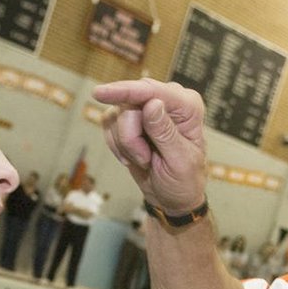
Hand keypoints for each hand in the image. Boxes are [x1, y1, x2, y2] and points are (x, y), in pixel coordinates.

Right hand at [93, 79, 207, 214]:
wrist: (172, 197)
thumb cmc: (184, 180)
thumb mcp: (180, 161)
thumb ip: (165, 132)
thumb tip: (152, 103)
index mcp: (187, 105)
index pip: (152, 92)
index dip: (125, 91)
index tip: (100, 94)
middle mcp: (167, 99)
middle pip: (129, 104)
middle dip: (130, 136)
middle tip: (146, 159)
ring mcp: (145, 107)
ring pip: (115, 115)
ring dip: (126, 145)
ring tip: (145, 160)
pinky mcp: (128, 117)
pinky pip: (108, 123)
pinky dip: (117, 145)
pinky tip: (133, 156)